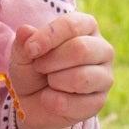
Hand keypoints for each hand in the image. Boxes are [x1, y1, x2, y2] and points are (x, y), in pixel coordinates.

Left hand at [5, 13, 114, 128]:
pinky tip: (51, 98)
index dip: (48, 36)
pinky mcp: (99, 101)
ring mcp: (104, 77)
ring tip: (48, 81)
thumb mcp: (23, 54)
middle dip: (51, 61)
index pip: (72, 25)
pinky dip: (54, 102)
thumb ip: (24, 42)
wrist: (32, 102)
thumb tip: (25, 30)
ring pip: (81, 78)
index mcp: (86, 27)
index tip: (30, 49)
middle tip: (39, 67)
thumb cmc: (32, 70)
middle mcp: (102, 49)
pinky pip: (76, 103)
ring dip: (54, 81)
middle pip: (81, 49)